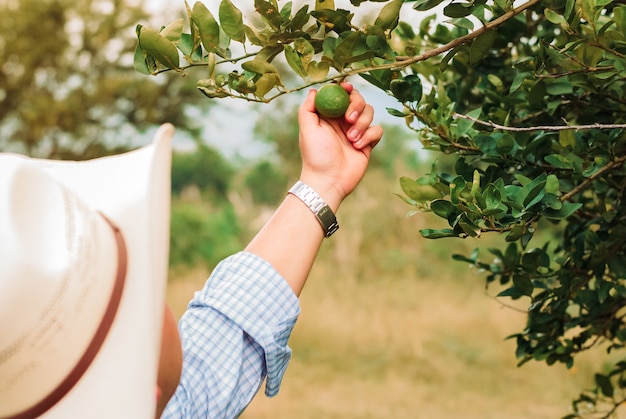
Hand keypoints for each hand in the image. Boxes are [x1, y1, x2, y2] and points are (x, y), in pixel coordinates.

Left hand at [297, 81, 382, 210]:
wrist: (329, 181)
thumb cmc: (315, 156)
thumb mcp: (307, 129)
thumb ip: (308, 108)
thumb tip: (314, 90)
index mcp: (328, 115)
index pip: (340, 93)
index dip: (345, 88)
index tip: (347, 88)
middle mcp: (342, 120)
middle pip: (358, 99)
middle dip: (356, 105)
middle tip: (349, 119)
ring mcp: (356, 131)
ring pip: (370, 112)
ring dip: (362, 123)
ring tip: (351, 139)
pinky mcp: (367, 143)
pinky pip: (377, 130)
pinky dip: (370, 136)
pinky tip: (358, 146)